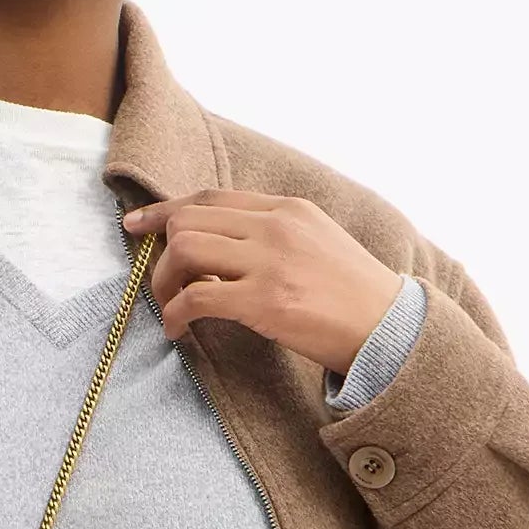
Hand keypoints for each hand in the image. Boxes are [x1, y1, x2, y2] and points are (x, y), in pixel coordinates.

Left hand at [121, 190, 403, 376]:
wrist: (391, 330)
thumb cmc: (353, 295)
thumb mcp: (317, 241)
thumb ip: (273, 233)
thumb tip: (220, 244)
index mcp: (287, 208)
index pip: (209, 198)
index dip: (165, 210)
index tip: (137, 224)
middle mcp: (275, 226)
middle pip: (188, 220)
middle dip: (161, 252)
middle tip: (162, 284)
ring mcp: (270, 262)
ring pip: (184, 251)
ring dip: (163, 283)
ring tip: (170, 308)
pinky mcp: (266, 301)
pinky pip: (196, 299)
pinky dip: (175, 315)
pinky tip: (178, 331)